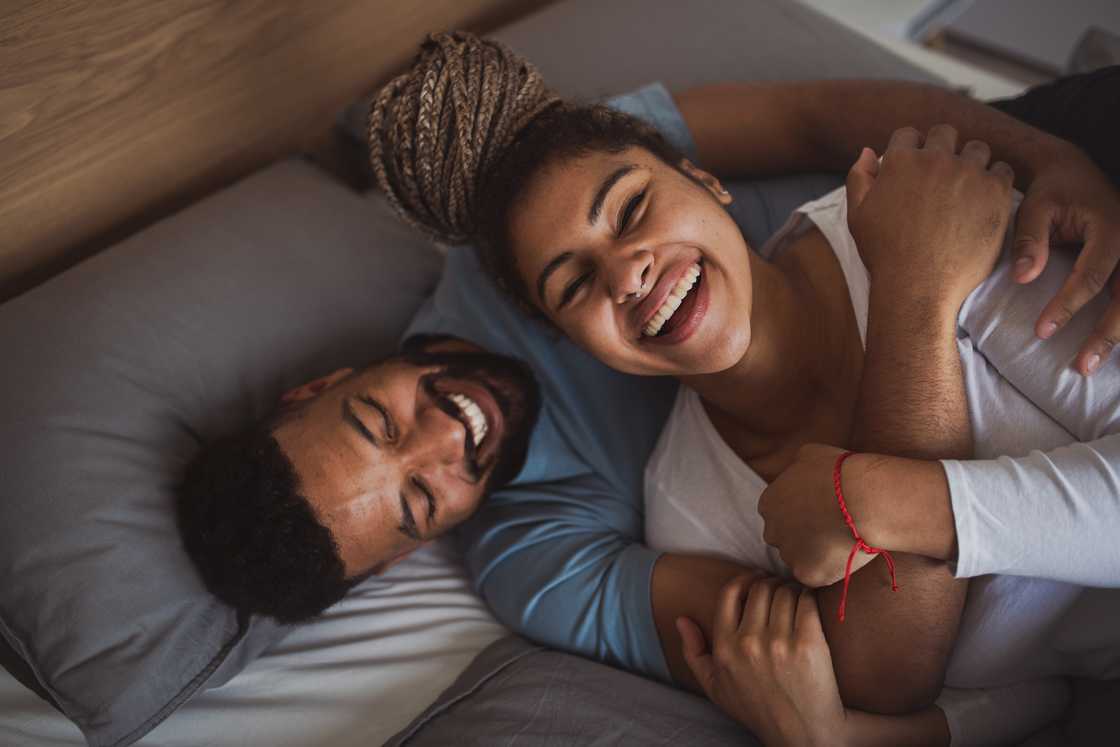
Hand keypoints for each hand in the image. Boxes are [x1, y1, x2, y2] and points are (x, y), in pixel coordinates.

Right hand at [678, 577, 848, 746]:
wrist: (802, 732)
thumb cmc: (757, 708)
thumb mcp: (715, 686)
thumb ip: (693, 652)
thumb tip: (681, 620)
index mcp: (725, 648)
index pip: (731, 593)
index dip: (745, 579)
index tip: (756, 580)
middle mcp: (749, 642)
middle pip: (761, 588)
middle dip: (770, 584)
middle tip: (779, 590)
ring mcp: (780, 642)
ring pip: (784, 592)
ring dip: (790, 589)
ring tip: (794, 598)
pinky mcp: (809, 643)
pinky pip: (806, 601)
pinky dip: (808, 597)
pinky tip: (808, 605)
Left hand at [758, 444, 876, 587]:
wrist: (863, 499)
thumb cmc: (840, 472)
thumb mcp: (810, 454)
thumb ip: (796, 467)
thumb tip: (799, 468)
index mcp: (768, 502)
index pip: (778, 513)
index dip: (800, 513)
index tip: (820, 512)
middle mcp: (771, 531)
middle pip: (785, 537)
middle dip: (803, 534)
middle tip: (832, 528)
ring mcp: (788, 555)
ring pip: (800, 558)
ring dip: (816, 553)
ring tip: (843, 541)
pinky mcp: (808, 574)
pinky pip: (817, 575)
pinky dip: (830, 568)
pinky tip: (846, 554)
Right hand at [846, 124, 1014, 309]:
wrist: (917, 286)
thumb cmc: (884, 254)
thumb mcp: (857, 216)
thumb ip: (859, 178)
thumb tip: (868, 151)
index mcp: (900, 161)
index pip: (909, 134)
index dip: (912, 149)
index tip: (917, 167)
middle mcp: (935, 159)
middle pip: (945, 133)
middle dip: (943, 148)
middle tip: (943, 176)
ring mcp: (968, 173)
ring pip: (977, 149)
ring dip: (972, 163)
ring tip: (966, 188)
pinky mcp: (995, 191)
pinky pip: (1003, 170)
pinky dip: (995, 181)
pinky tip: (984, 200)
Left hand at [1011, 146, 1119, 374]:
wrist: (1074, 173)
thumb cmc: (1051, 192)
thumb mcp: (1034, 208)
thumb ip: (1029, 241)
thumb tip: (1022, 278)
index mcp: (1111, 228)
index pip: (1092, 275)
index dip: (1068, 306)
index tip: (1041, 331)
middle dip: (1106, 333)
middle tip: (1082, 366)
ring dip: (1118, 333)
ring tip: (1093, 365)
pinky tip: (1112, 350)